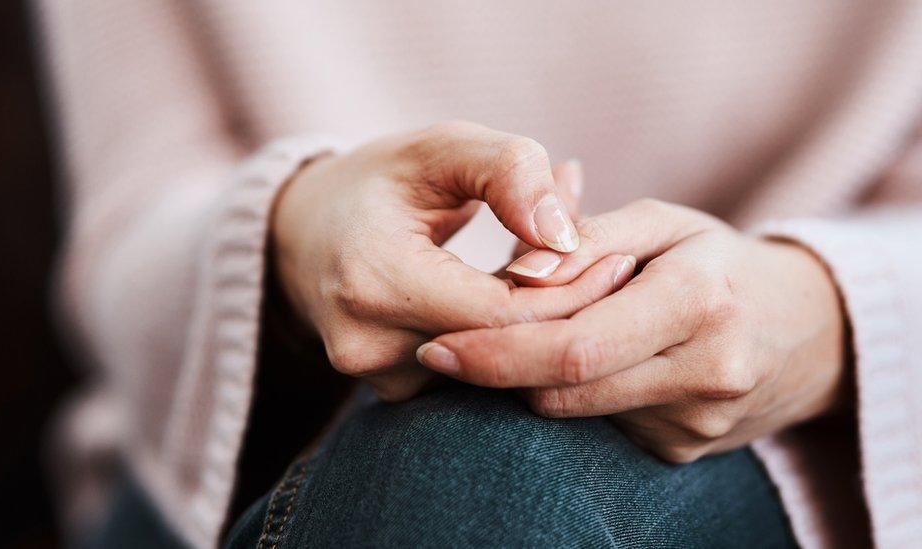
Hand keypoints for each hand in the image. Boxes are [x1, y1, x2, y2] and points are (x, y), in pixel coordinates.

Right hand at [271, 121, 630, 400]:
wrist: (304, 233)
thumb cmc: (380, 181)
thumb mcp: (442, 148)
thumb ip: (509, 173)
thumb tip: (566, 238)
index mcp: (375, 278)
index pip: (505, 314)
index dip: (571, 291)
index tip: (617, 259)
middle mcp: (368, 344)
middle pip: (505, 350)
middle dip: (564, 311)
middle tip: (610, 267)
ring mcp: (375, 378)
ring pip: (494, 369)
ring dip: (536, 326)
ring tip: (561, 272)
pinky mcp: (389, 392)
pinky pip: (471, 375)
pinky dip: (504, 340)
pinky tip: (518, 299)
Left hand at [417, 199, 849, 461]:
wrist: (804, 330)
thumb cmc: (717, 261)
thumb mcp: (662, 223)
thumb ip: (587, 237)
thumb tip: (517, 274)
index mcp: (700, 301)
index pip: (574, 347)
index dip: (495, 353)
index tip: (437, 347)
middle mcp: (706, 372)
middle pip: (565, 391)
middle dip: (497, 371)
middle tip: (446, 350)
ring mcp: (697, 423)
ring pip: (575, 411)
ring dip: (537, 378)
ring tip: (545, 333)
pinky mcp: (684, 450)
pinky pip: (600, 425)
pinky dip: (577, 394)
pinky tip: (593, 362)